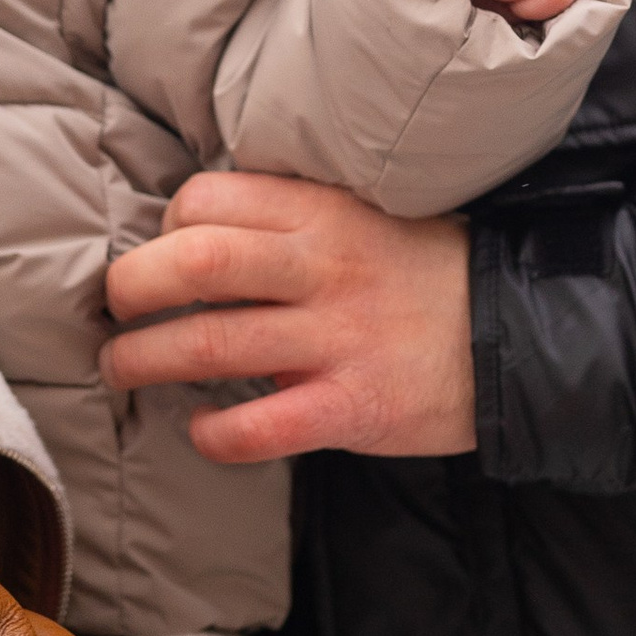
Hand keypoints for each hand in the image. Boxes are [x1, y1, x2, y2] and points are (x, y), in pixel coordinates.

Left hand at [101, 171, 476, 462]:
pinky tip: (202, 430)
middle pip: (193, 263)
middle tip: (114, 309)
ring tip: (122, 369)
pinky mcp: (354, 408)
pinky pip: (260, 426)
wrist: (521, 336)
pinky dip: (215, 434)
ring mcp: (338, 340)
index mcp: (321, 213)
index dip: (166, 225)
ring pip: (210, 345)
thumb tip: (195, 228)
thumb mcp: (367, 214)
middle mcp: (323, 269)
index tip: (162, 253)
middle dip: (130, 287)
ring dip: (144, 361)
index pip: (208, 201)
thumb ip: (291, 219)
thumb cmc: (427, 274)